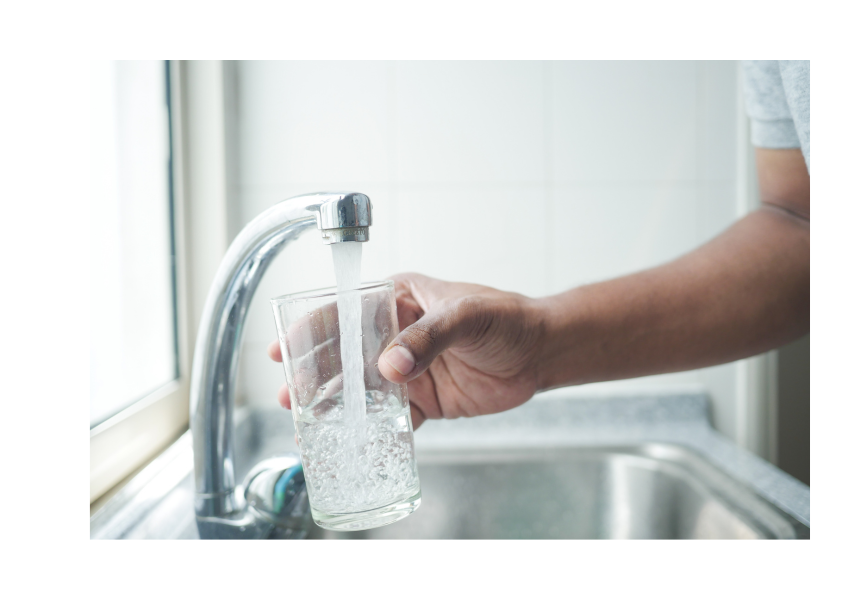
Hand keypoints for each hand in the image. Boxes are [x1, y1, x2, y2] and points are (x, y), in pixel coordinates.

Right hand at [268, 273, 545, 428]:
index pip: (346, 311)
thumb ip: (428, 338)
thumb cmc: (506, 319)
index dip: (310, 330)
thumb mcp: (466, 316)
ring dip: (334, 404)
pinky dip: (371, 430)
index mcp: (399, 300)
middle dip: (313, 374)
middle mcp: (395, 334)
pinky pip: (390, 417)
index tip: (284, 350)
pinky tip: (349, 441)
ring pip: (360, 388)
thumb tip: (391, 367)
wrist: (541, 352)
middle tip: (289, 397)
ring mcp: (407, 369)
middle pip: (344, 354)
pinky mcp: (423, 400)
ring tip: (306, 423)